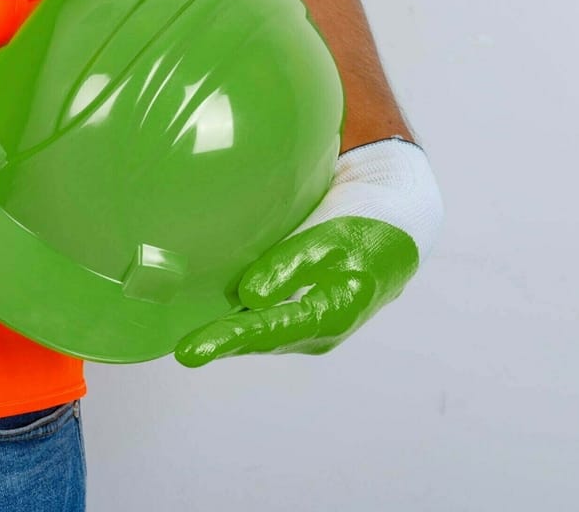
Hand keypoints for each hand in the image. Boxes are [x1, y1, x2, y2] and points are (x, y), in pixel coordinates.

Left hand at [174, 138, 441, 366]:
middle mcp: (321, 330)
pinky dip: (241, 322)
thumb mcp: (332, 238)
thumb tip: (250, 296)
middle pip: (263, 340)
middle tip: (182, 350)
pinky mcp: (304, 315)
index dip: (229, 339)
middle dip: (222, 344)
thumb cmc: (366, 227)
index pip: (270, 329)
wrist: (396, 228)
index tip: (192, 351)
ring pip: (263, 335)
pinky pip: (268, 323)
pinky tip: (213, 316)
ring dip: (229, 336)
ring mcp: (313, 326)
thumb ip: (290, 264)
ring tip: (188, 339)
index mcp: (333, 312)